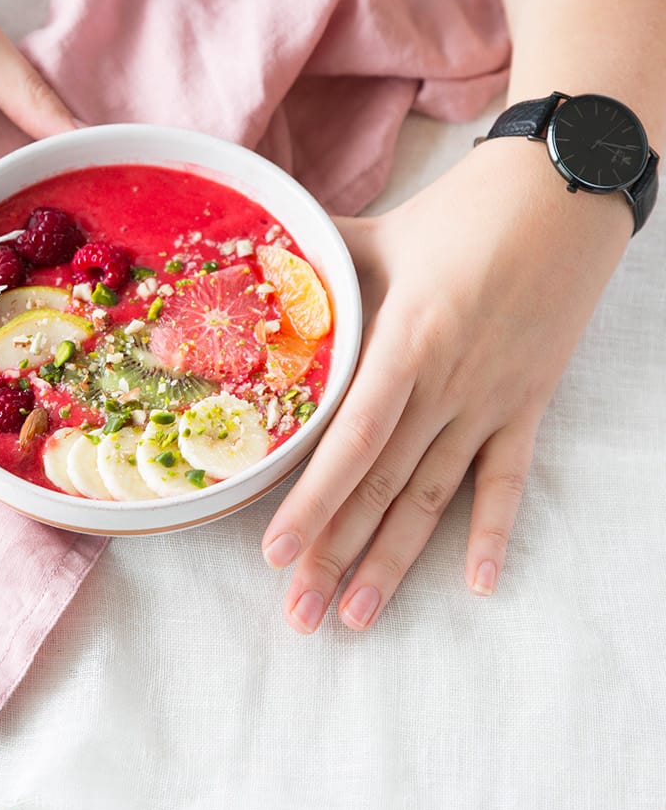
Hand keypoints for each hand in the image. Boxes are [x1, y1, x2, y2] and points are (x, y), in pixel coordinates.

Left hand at [262, 136, 631, 632]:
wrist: (566, 192)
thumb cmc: (464, 210)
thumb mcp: (379, 233)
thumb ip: (314, 261)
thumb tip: (243, 258)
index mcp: (408, 339)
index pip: (353, 438)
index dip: (313, 499)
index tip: (275, 552)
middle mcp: (450, 383)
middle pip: (384, 486)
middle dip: (337, 554)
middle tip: (300, 616)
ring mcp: (493, 400)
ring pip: (436, 497)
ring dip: (396, 561)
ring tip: (358, 618)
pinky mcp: (528, 404)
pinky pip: (509, 479)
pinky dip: (494, 531)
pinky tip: (476, 584)